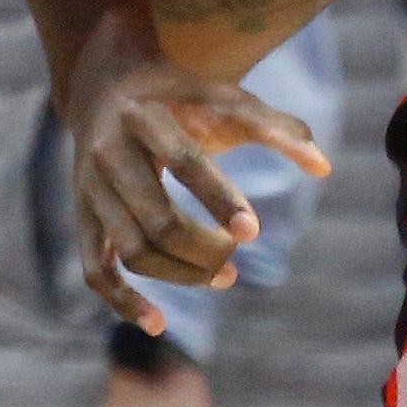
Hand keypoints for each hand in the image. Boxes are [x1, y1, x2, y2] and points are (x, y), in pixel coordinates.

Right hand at [64, 20, 327, 334]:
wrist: (105, 83)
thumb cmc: (180, 95)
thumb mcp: (223, 97)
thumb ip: (276, 126)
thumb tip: (324, 167)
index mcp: (145, 116)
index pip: (184, 162)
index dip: (219, 199)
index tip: (252, 231)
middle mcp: (108, 152)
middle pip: (157, 219)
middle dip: (204, 247)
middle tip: (237, 252)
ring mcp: (89, 188)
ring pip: (132, 249)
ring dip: (181, 274)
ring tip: (224, 275)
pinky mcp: (82, 216)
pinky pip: (95, 269)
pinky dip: (123, 301)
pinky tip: (158, 323)